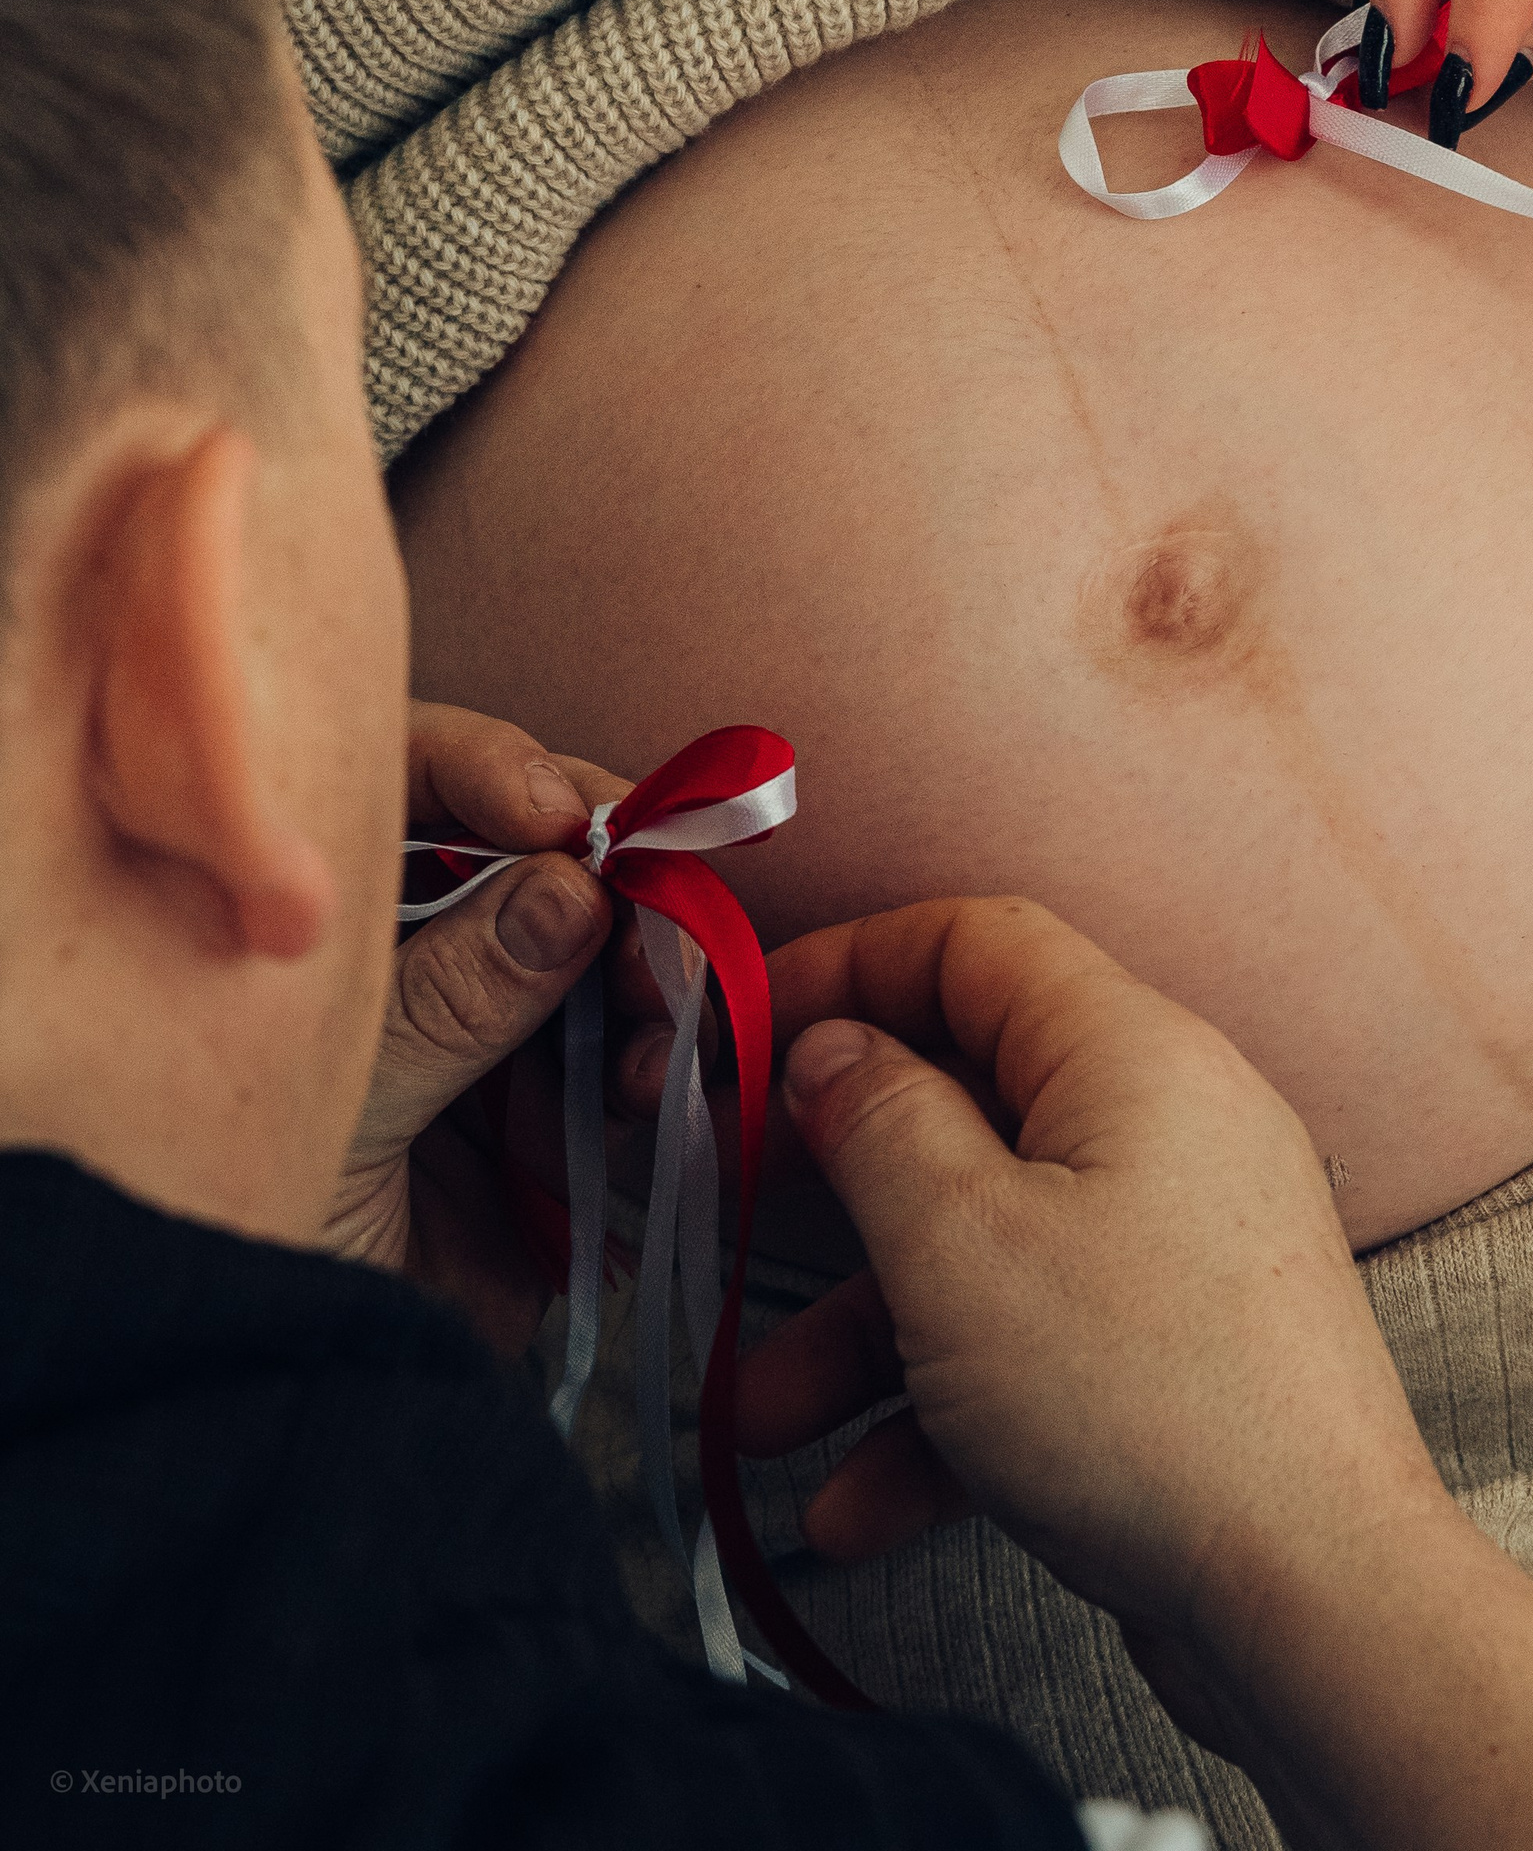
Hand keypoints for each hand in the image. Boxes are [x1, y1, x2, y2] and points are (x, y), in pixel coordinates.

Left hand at [322, 703, 618, 1347]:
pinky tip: (650, 1082)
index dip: (495, 770)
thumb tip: (570, 885)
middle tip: (648, 901)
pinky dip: (657, 1059)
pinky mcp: (550, 1117)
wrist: (266, 1401)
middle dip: (608, 868)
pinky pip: (629, 1058)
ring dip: (650, 965)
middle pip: (536, 851)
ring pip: (605, 948)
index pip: (413, 777)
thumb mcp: (335, 1098)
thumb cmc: (237, 1228)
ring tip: (655, 1006)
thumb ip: (449, 994)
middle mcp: (415, 947)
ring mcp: (490, 1028)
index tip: (555, 815)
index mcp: (330, 908)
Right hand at [743, 897, 1532, 1850]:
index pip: (974, 943)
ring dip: (864, 1332)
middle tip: (721, 1219)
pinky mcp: (1182, 1357)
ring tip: (764, 1424)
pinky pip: (1039, 1350)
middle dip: (833, 1188)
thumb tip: (833, 1050)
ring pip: (988, 1249)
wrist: (1318, 1602)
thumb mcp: (962, 1244)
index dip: (847, 966)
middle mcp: (1170, 1126)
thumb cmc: (1147, 1400)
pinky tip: (856, 1508)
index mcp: (1131, 1052)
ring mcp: (1182, 1247)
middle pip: (968, 1105)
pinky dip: (943, 1416)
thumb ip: (876, 1124)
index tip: (738, 1031)